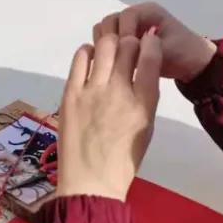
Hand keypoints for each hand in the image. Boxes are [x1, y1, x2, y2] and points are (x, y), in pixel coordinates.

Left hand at [56, 31, 160, 201]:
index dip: (151, 44)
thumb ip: (144, 96)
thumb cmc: (123, 159)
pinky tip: (90, 58)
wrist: (90, 182)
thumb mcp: (146, 127)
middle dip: (131, 41)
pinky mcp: (71, 93)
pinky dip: (87, 52)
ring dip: (110, 42)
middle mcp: (120, 92)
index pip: (151, 58)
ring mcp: (93, 91)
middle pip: (128, 47)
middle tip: (127, 46)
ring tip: (109, 50)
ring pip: (105, 47)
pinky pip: (80, 58)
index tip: (148, 42)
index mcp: (143, 104)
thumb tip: (141, 69)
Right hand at [94, 3, 215, 81]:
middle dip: (112, 38)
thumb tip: (122, 51)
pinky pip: (111, 41)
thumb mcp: (166, 50)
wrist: (195, 66)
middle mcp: (137, 17)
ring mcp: (131, 28)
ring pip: (108, 30)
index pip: (126, 15)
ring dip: (108, 44)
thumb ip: (144, 49)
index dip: (124, 32)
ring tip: (115, 60)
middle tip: (117, 57)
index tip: (126, 50)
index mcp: (149, 12)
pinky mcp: (128, 40)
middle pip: (112, 20)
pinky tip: (114, 62)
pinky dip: (109, 49)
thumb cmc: (184, 54)